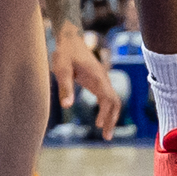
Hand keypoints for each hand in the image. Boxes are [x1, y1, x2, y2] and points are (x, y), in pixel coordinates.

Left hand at [50, 19, 118, 137]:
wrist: (69, 38)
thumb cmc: (65, 53)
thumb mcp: (61, 69)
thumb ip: (65, 86)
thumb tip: (67, 106)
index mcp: (97, 77)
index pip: (109, 99)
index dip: (106, 114)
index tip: (98, 126)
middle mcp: (103, 79)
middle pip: (115, 102)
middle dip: (112, 120)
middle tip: (106, 137)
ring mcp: (102, 80)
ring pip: (113, 101)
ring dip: (111, 117)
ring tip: (105, 133)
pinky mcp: (97, 81)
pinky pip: (107, 97)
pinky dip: (107, 110)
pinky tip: (100, 120)